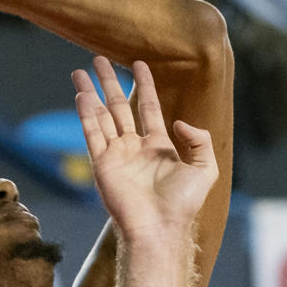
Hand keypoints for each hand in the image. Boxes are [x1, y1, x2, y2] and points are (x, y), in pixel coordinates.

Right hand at [75, 58, 216, 245]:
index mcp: (158, 146)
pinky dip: (86, 113)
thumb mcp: (205, 169)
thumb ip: (199, 140)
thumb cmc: (183, 204)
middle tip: (99, 59)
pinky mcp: (102, 164)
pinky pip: (92, 133)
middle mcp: (134, 148)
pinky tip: (81, 94)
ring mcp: (116, 155)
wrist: (159, 227)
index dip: (145, 85)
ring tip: (81, 70)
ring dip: (91, 93)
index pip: (148, 107)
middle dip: (110, 82)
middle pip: (119, 106)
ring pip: (101, 116)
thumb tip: (179, 121)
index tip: (139, 63)